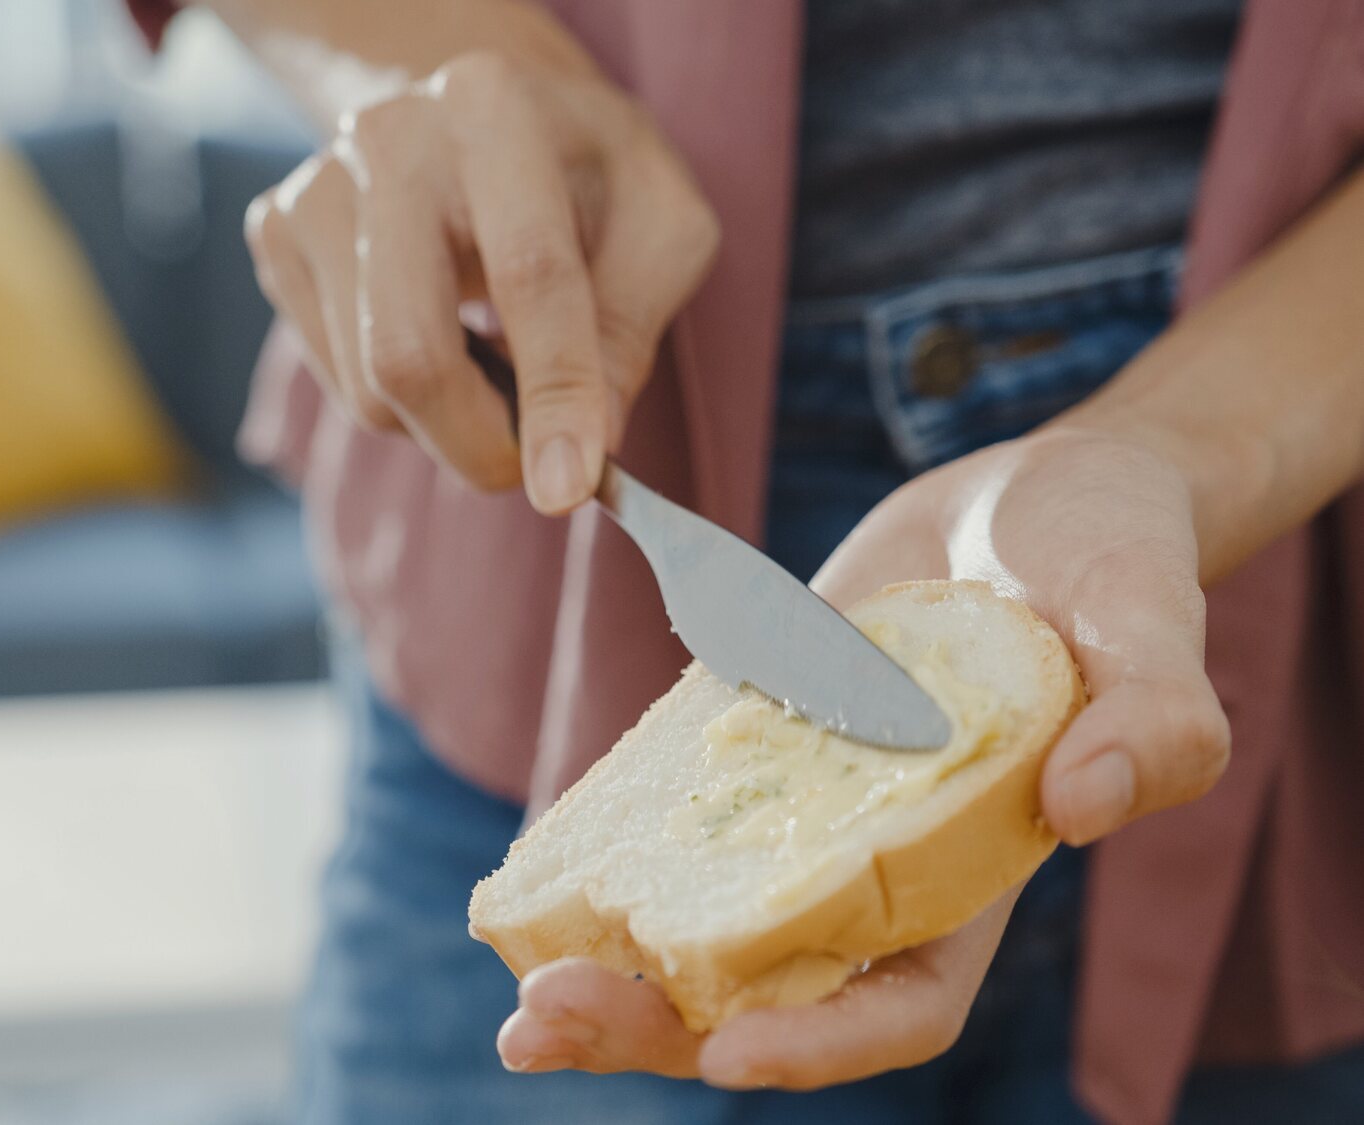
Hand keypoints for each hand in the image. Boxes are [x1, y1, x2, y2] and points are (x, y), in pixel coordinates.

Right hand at [243, 51, 718, 513]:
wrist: (483, 111)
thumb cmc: (587, 174)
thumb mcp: (661, 225)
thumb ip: (633, 329)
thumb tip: (585, 445)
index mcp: (497, 109)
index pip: (529, 273)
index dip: (555, 392)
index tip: (567, 488)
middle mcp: (388, 138)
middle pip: (409, 353)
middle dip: (480, 445)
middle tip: (539, 467)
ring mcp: (316, 187)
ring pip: (368, 387)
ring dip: (448, 423)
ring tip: (497, 366)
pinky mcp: (277, 235)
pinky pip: (336, 380)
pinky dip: (402, 399)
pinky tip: (441, 337)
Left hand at [498, 426, 1230, 1085]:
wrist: (1020, 498)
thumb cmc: (1108, 560)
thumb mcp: (1149, 622)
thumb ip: (1155, 718)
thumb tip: (1084, 805)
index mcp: (974, 869)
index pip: (901, 1001)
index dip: (821, 1042)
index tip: (727, 1050)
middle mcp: (877, 861)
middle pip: (767, 987)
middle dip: (660, 1022)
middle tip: (541, 1022)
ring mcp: (806, 806)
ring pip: (701, 921)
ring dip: (610, 961)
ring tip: (515, 982)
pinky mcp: (755, 743)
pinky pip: (674, 820)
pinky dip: (611, 855)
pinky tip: (537, 865)